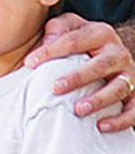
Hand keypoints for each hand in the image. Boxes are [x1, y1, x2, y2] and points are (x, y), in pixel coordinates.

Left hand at [24, 13, 134, 130]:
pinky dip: (121, 119)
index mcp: (100, 33)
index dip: (50, 51)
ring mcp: (130, 73)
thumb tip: (45, 43)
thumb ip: (56, 29)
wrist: (109, 50)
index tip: (29, 63)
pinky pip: (134, 110)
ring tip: (78, 110)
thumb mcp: (67, 27)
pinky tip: (102, 126)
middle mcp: (118, 53)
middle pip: (99, 66)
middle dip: (77, 78)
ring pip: (119, 88)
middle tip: (55, 88)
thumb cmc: (80, 40)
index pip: (73, 41)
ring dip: (99, 100)